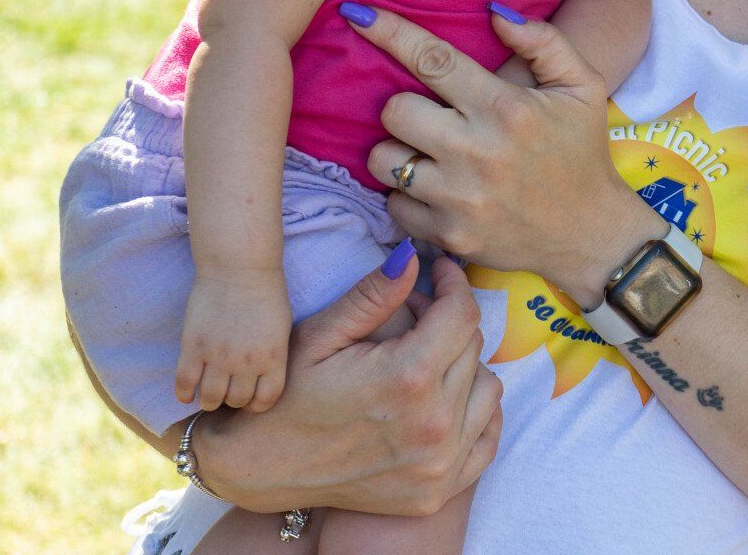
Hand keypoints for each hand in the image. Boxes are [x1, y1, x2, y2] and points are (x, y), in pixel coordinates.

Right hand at [177, 267, 290, 412]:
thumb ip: (271, 356)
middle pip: (236, 400)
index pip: (266, 399)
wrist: (239, 267)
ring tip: (209, 392)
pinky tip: (186, 392)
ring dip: (209, 400)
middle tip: (228, 392)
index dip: (257, 404)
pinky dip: (184, 394)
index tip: (250, 399)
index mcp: (274, 356)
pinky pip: (184, 383)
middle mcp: (247, 361)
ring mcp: (218, 356)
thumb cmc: (265, 293)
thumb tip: (260, 380)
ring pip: (210, 398)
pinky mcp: (193, 347)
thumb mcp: (281, 328)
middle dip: (233, 399)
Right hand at [195, 250, 501, 516]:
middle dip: (449, 322)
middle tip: (415, 317)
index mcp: (406, 379)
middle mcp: (433, 424)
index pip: (462, 314)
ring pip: (488, 389)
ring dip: (464, 367)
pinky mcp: (438, 491)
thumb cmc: (286, 397)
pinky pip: (487, 437)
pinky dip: (474, 413)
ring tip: (425, 360)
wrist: (260, 469)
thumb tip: (413, 256)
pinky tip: (444, 400)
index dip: (452, 283)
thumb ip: (373, 295)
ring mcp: (439, 464)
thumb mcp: (320, 337)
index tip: (439, 272)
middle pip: (474, 347)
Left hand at [349, 6, 663, 304]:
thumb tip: (493, 10)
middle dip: (404, 106)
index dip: (390, 32)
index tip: (357, 14)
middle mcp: (477, 151)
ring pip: (383, 159)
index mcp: (506, 108)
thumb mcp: (583, 87)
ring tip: (426, 152)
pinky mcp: (448, 234)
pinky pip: (393, 204)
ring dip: (397, 150)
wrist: (592, 233)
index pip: (432, 60)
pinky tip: (435, 189)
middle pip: (394, 110)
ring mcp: (459, 198)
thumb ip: (543, 42)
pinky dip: (406, 195)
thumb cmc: (582, 151)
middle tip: (428, 115)